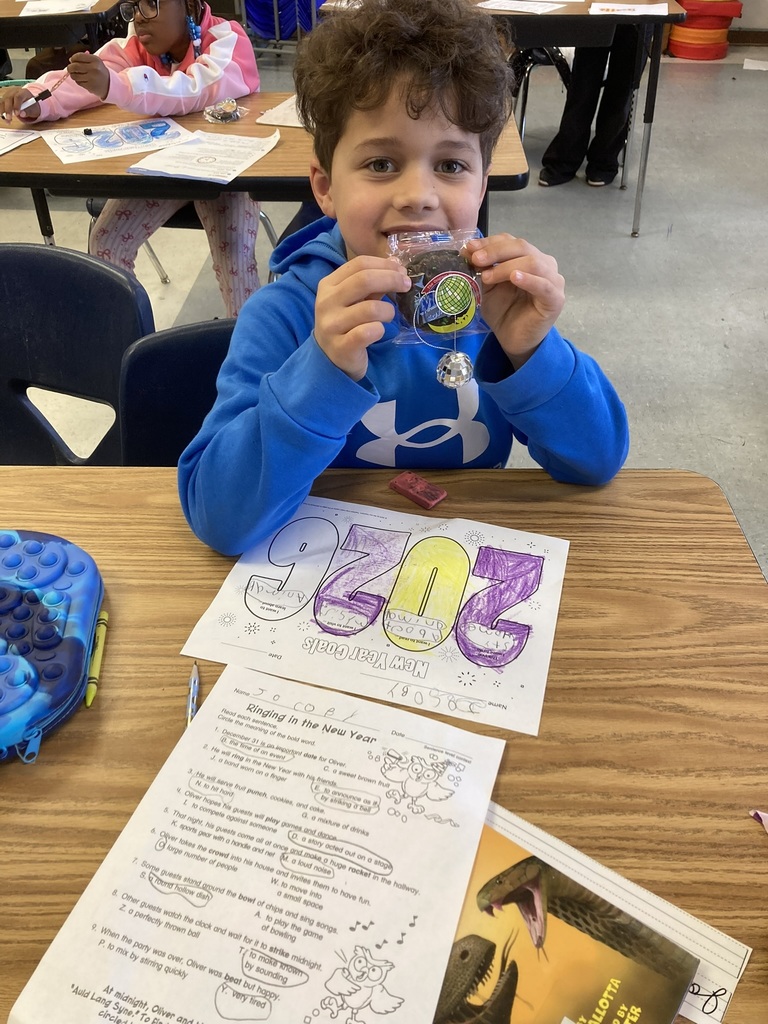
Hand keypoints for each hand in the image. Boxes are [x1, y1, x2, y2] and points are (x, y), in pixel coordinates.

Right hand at [0, 86, 35, 121]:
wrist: (29, 101)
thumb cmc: (32, 105)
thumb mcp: (34, 109)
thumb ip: (29, 111)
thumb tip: (22, 114)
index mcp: (23, 92)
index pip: (18, 97)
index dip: (17, 105)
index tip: (17, 114)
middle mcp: (14, 92)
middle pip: (8, 99)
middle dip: (8, 109)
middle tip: (9, 118)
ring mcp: (8, 95)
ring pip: (3, 102)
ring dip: (3, 111)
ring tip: (7, 120)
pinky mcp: (4, 99)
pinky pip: (1, 105)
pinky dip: (2, 112)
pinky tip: (5, 119)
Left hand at [67, 52, 109, 100]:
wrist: (110, 85)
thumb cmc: (100, 72)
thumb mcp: (95, 62)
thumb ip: (84, 58)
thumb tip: (71, 60)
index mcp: (95, 60)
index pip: (78, 56)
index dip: (73, 58)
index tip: (73, 61)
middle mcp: (94, 68)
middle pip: (74, 66)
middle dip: (70, 67)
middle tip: (70, 69)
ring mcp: (92, 78)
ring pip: (75, 75)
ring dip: (73, 75)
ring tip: (76, 75)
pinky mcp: (90, 86)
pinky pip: (78, 82)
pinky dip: (78, 81)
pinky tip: (83, 80)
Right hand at [314, 256, 410, 380]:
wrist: (330, 359)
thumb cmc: (346, 324)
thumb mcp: (354, 299)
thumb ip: (372, 283)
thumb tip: (397, 265)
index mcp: (328, 285)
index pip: (359, 264)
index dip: (384, 265)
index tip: (402, 271)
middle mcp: (326, 303)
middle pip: (364, 280)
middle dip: (392, 280)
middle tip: (406, 286)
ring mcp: (331, 325)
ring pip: (370, 309)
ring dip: (388, 310)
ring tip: (389, 316)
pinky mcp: (341, 347)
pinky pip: (368, 332)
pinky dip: (379, 330)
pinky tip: (378, 331)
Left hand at [465, 234, 564, 368]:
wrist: (514, 341)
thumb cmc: (504, 313)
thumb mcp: (489, 287)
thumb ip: (484, 268)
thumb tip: (468, 249)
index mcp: (529, 258)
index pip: (511, 241)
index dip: (490, 242)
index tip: (469, 248)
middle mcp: (544, 264)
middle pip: (522, 247)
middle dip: (496, 251)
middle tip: (476, 259)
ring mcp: (553, 281)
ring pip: (532, 262)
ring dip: (506, 266)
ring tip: (487, 276)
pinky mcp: (555, 299)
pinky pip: (543, 285)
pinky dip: (528, 279)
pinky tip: (514, 277)